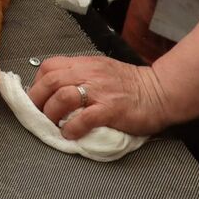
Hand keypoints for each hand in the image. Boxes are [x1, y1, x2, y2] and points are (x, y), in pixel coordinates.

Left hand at [29, 54, 181, 139]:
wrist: (161, 92)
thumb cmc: (132, 85)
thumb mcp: (101, 70)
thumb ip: (80, 75)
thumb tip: (56, 90)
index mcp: (85, 64)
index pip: (49, 66)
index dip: (37, 83)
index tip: (37, 97)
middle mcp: (89, 74)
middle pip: (50, 81)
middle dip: (37, 99)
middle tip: (38, 114)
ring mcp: (100, 91)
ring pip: (62, 96)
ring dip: (52, 113)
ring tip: (53, 124)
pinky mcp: (111, 109)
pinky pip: (84, 118)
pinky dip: (72, 127)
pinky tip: (70, 134)